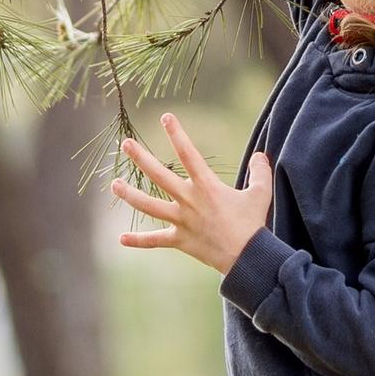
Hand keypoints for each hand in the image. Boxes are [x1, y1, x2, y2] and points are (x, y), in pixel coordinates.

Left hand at [116, 114, 272, 273]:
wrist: (247, 258)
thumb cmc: (253, 225)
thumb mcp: (261, 194)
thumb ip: (260, 172)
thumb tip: (261, 155)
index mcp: (206, 186)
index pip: (187, 154)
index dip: (176, 134)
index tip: (165, 117)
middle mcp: (189, 201)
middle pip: (159, 176)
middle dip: (141, 158)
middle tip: (125, 144)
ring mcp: (181, 221)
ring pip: (149, 206)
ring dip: (130, 195)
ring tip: (114, 184)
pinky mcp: (180, 240)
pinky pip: (155, 241)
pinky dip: (138, 241)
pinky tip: (121, 239)